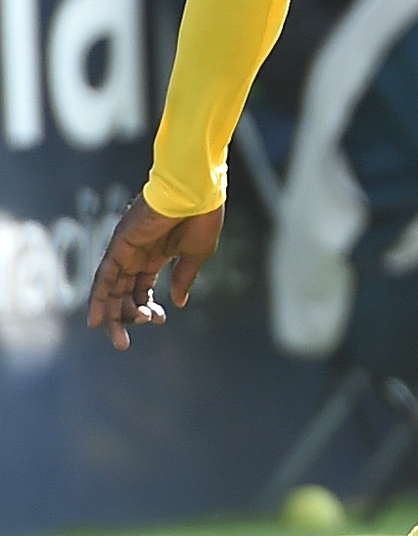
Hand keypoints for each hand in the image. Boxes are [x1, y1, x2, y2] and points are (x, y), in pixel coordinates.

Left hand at [85, 195, 224, 350]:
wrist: (195, 192)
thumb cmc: (202, 218)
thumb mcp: (196, 255)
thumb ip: (184, 278)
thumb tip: (176, 303)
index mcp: (157, 256)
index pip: (143, 288)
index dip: (148, 307)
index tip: (160, 319)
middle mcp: (136, 255)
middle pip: (123, 293)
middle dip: (124, 318)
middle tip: (124, 344)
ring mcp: (126, 250)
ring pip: (111, 289)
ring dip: (111, 314)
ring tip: (116, 338)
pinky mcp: (119, 245)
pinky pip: (104, 276)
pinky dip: (98, 297)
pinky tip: (97, 318)